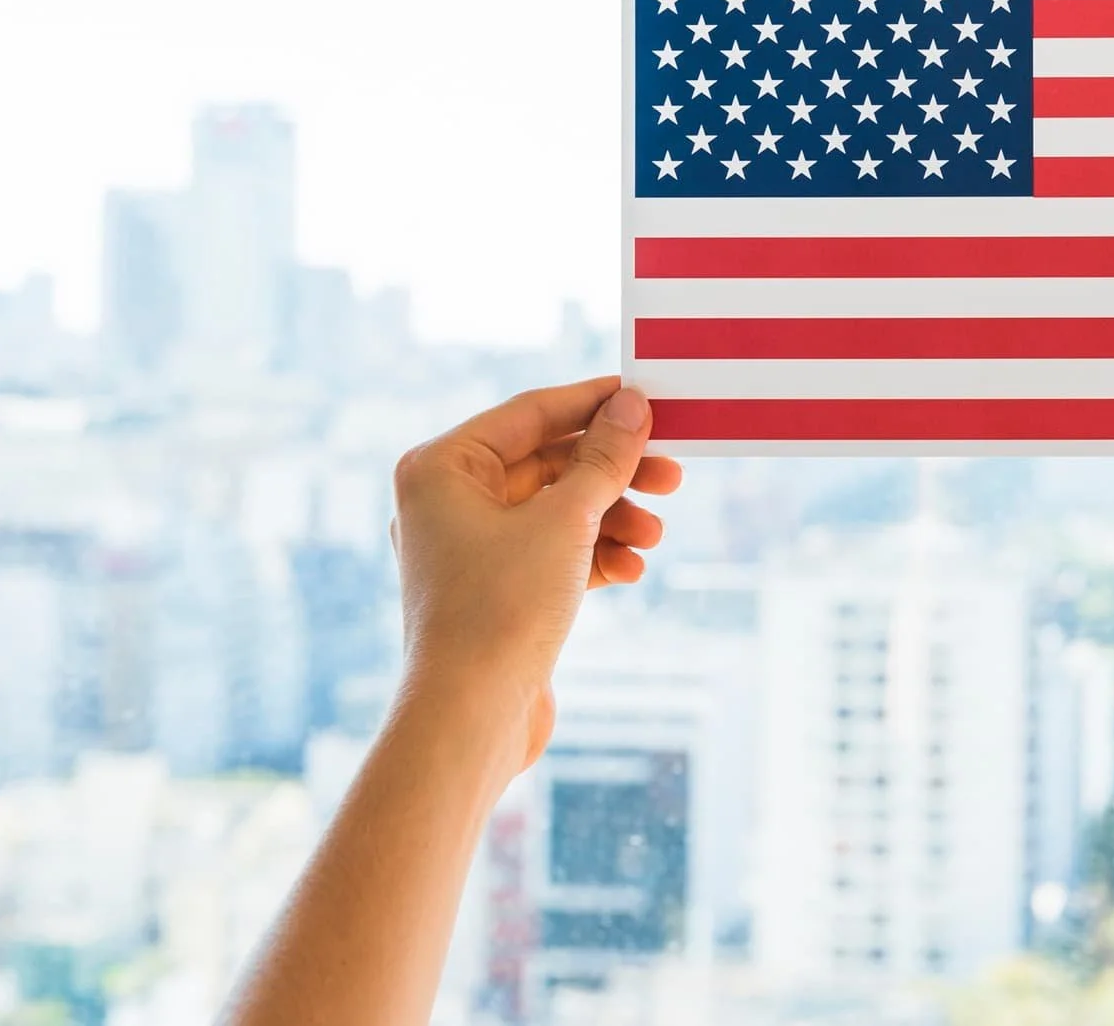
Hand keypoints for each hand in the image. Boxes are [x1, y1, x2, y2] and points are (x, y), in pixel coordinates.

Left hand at [388, 376, 681, 773]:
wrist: (470, 717)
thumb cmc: (500, 609)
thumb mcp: (565, 520)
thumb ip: (603, 458)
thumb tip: (632, 405)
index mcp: (442, 468)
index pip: (531, 414)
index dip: (594, 403)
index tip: (648, 397)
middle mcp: (447, 502)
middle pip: (548, 463)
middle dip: (613, 472)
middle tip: (671, 474)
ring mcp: (469, 549)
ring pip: (555, 510)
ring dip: (611, 517)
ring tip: (653, 535)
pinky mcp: (493, 590)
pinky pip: (552, 552)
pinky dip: (593, 554)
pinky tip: (630, 569)